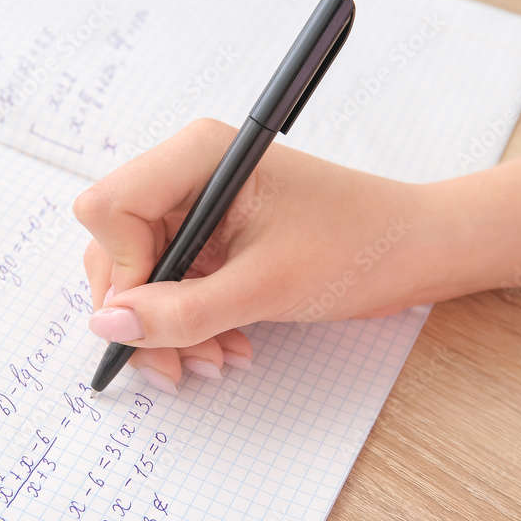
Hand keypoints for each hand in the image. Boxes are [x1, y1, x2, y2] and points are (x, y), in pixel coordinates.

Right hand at [73, 118, 428, 393]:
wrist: (412, 250)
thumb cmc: (355, 247)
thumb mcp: (263, 288)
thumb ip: (180, 312)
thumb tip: (108, 326)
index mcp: (196, 157)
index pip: (109, 207)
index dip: (122, 268)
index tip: (154, 313)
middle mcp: (186, 174)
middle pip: (116, 247)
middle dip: (143, 312)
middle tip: (177, 363)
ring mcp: (195, 207)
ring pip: (140, 274)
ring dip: (166, 326)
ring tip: (214, 360)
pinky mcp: (208, 236)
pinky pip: (169, 283)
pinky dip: (187, 321)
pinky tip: (223, 346)